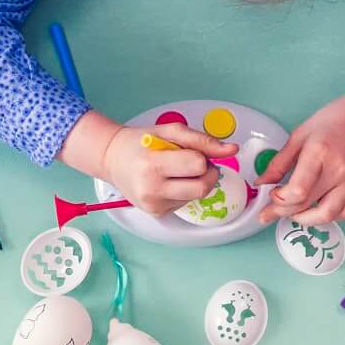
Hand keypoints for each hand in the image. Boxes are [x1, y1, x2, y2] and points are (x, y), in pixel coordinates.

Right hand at [100, 124, 236, 214]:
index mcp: (153, 165)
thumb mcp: (170, 131)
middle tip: (195, 163)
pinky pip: (186, 203)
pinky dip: (185, 191)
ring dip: (197, 182)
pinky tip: (170, 181)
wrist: (112, 160)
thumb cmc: (140, 142)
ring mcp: (154, 205)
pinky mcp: (157, 213)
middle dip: (207, 174)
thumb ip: (203, 140)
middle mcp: (152, 189)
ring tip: (178, 170)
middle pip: (202, 188)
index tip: (191, 152)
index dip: (201, 157)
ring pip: (197, 196)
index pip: (198, 166)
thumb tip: (233, 149)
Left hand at [257, 90, 344, 224]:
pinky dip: (329, 217)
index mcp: (319, 153)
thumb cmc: (336, 120)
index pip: (297, 191)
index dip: (279, 200)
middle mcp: (338, 171)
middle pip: (306, 205)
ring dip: (305, 220)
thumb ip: (279, 162)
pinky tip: (318, 208)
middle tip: (270, 211)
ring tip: (293, 213)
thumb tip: (262, 183)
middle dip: (282, 212)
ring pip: (327, 215)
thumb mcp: (301, 134)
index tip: (271, 195)